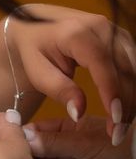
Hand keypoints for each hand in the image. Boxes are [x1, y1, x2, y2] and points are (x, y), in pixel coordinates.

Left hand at [8, 4, 135, 140]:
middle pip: (125, 68)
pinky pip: (133, 65)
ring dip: (131, 97)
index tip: (115, 119)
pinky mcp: (121, 38)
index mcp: (77, 32)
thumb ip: (58, 90)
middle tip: (118, 132)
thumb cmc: (32, 50)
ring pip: (134, 68)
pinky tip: (124, 108)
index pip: (103, 64)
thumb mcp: (37, 71)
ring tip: (121, 124)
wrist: (34, 27)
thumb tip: (79, 112)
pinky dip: (131, 87)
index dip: (112, 92)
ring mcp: (114, 31)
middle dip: (125, 102)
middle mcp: (101, 27)